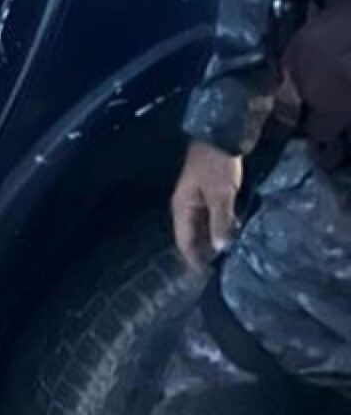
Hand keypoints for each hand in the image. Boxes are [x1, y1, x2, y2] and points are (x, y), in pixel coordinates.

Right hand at [172, 139, 242, 269]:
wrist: (220, 136)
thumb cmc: (218, 165)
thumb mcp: (221, 195)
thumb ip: (220, 222)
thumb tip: (219, 248)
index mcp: (182, 207)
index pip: (184, 241)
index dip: (193, 259)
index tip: (205, 277)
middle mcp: (185, 206)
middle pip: (191, 236)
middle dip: (202, 253)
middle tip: (218, 271)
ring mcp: (195, 199)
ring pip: (200, 228)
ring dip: (211, 241)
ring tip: (226, 256)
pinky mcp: (206, 194)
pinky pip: (209, 218)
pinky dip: (217, 229)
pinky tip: (231, 234)